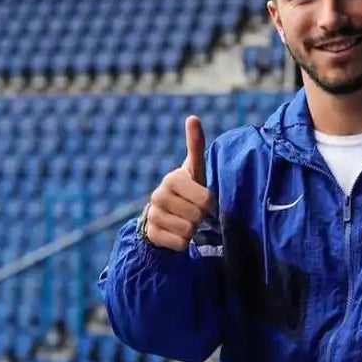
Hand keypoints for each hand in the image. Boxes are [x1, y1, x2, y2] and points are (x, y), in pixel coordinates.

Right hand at [143, 116, 216, 251]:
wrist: (165, 213)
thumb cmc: (187, 190)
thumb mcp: (194, 169)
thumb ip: (195, 145)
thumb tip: (192, 117)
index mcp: (172, 179)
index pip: (205, 199)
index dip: (210, 205)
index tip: (206, 202)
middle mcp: (158, 196)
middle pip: (197, 216)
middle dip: (201, 218)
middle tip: (196, 213)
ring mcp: (153, 215)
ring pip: (188, 231)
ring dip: (193, 230)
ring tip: (187, 221)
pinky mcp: (151, 234)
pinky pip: (178, 244)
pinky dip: (183, 242)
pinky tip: (178, 233)